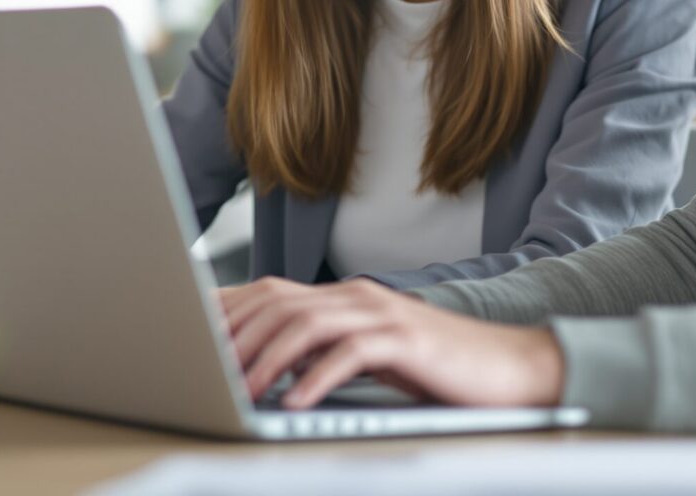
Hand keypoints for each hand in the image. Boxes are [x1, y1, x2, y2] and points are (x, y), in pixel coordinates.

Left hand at [218, 276, 565, 409]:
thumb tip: (267, 365)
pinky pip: (350, 355)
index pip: (270, 292)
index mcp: (344, 296)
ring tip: (240, 389)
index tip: (187, 331)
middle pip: (279, 303)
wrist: (507, 367)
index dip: (226, 309)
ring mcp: (382, 314)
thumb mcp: (370, 354)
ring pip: (307, 324)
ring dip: (267, 359)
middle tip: (202, 367)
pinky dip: (316, 379)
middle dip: (235, 335)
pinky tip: (295, 403)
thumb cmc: (435, 367)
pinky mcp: (406, 340)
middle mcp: (357, 296)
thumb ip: (323, 350)